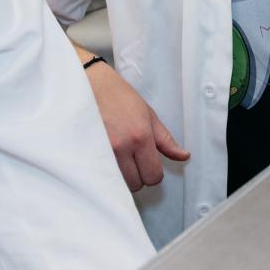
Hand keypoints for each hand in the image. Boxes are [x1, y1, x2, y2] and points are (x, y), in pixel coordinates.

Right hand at [82, 56, 189, 190]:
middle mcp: (121, 146)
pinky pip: (100, 177)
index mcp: (140, 136)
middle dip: (138, 176)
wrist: (90, 84)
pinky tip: (107, 160)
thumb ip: (166, 140)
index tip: (148, 164)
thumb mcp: (148, 115)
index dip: (154, 173)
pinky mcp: (85, 154)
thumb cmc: (119, 96)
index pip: (153, 175)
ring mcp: (102, 151)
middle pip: (136, 184)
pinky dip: (106, 174)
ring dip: (122, 177)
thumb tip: (184, 156)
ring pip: (118, 184)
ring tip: (119, 159)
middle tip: (133, 160)